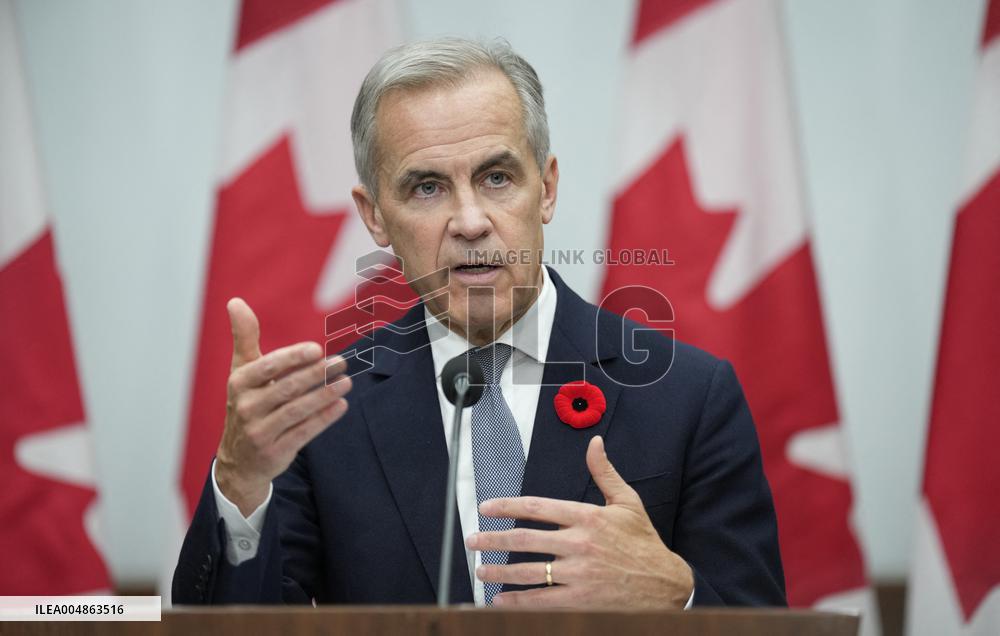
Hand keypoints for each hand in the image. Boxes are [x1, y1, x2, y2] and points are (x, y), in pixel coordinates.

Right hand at [215, 298, 351, 515]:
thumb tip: (235, 301)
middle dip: (316, 375)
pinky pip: (303, 432)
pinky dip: (324, 418)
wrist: (239, 459)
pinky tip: (342, 405)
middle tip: (341, 362)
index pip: (267, 367)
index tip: (317, 349)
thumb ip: (244, 337)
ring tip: (346, 382)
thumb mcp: (241, 371)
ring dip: (324, 395)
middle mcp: (246, 408)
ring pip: (297, 411)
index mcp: (239, 383)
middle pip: (286, 388)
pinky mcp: (275, 452)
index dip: (292, 358)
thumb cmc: (246, 403)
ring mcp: (259, 432)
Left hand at [466, 435, 692, 607]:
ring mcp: (579, 575)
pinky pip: (541, 601)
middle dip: (493, 540)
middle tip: (472, 541)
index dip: (507, 506)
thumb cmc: (644, 543)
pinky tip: (501, 601)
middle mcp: (580, 544)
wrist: (666, 584)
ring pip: (528, 572)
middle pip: (525, 539)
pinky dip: (517, 602)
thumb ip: (605, 473)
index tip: (486, 509)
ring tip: (482, 571)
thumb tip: (594, 444)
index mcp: (587, 517)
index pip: (537, 507)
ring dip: (500, 571)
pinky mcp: (582, 601)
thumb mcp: (628, 503)